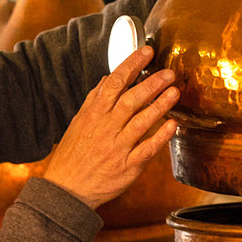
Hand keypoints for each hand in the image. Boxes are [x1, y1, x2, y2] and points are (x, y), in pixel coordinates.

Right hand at [43, 46, 179, 210]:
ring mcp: (117, 148)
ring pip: (140, 122)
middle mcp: (105, 128)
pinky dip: (159, 137)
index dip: (132, 65)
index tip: (147, 51)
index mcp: (94, 114)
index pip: (114, 83)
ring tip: (175, 92)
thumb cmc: (73, 154)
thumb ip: (95, 99)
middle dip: (151, 84)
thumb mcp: (79, 122)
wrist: (66, 189)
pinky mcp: (126, 167)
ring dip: (159, 106)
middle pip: (130, 100)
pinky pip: (146, 150)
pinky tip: (172, 125)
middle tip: (168, 72)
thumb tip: (108, 78)